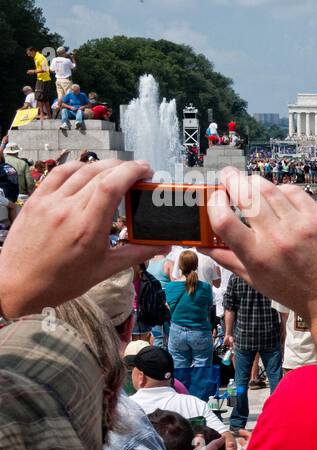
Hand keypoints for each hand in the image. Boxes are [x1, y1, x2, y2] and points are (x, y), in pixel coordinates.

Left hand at [0, 160, 156, 318]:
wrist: (18, 285)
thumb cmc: (62, 281)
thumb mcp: (105, 269)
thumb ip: (137, 253)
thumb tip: (164, 246)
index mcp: (87, 228)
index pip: (111, 185)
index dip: (132, 171)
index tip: (146, 171)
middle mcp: (67, 210)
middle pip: (99, 173)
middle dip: (123, 167)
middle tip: (138, 173)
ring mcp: (48, 203)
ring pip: (79, 170)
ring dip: (103, 165)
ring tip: (116, 170)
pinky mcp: (35, 201)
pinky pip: (57, 174)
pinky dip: (77, 167)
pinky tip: (87, 170)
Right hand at [201, 169, 316, 321]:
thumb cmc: (293, 292)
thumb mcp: (256, 281)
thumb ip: (228, 260)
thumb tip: (203, 246)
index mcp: (256, 255)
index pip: (223, 219)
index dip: (214, 202)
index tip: (216, 197)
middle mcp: (277, 237)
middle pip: (245, 194)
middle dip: (231, 180)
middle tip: (227, 177)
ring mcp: (300, 225)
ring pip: (268, 188)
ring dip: (254, 182)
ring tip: (250, 185)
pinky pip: (294, 191)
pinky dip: (281, 190)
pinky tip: (278, 196)